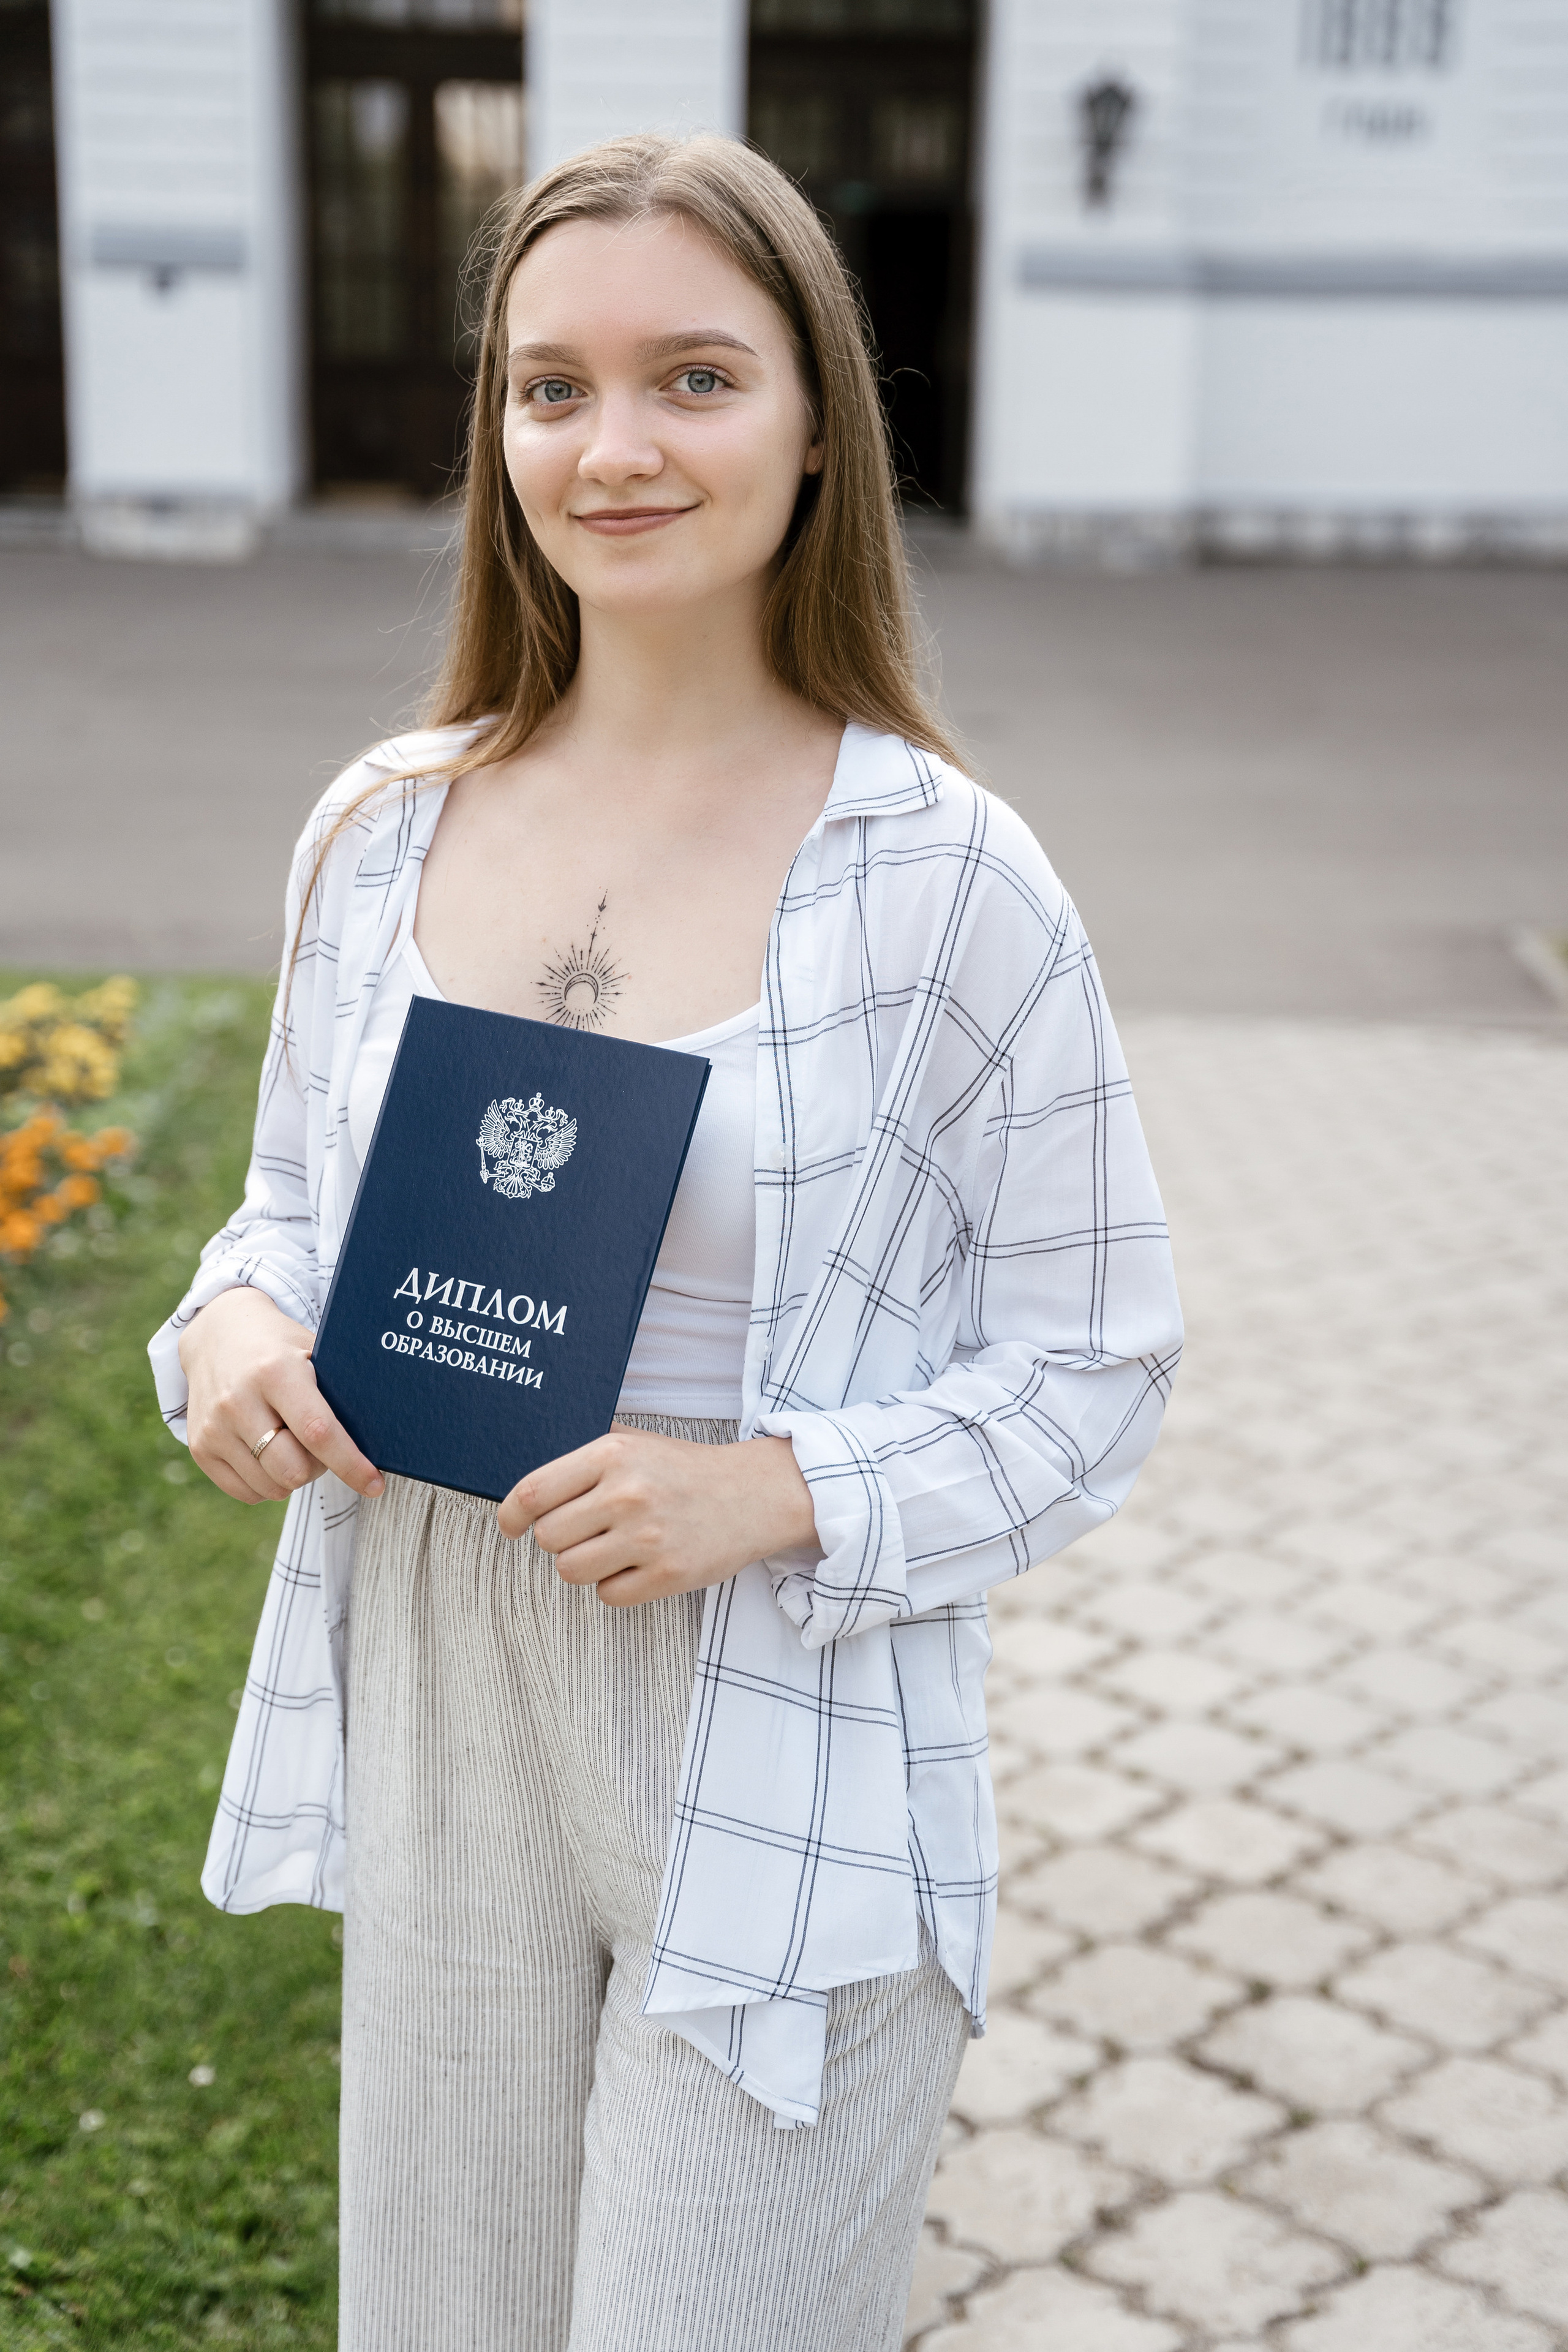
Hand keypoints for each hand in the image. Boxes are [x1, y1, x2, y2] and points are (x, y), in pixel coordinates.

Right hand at [177, 1286, 383, 1506]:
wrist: (217, 1335)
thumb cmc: (281, 1348)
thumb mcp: (313, 1353)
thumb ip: (340, 1391)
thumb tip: (382, 1437)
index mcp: (275, 1371)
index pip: (318, 1431)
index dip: (350, 1463)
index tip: (375, 1484)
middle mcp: (239, 1400)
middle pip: (293, 1469)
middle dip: (320, 1468)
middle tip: (322, 1447)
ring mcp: (214, 1427)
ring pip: (272, 1487)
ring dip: (294, 1476)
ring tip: (293, 1443)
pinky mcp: (200, 1447)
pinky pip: (248, 1493)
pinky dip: (268, 1483)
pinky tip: (269, 1453)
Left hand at [496, 1426, 816, 1606]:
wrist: (754, 1494)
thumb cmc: (685, 1470)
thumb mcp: (635, 1442)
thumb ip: (585, 1455)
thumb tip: (528, 1483)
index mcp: (612, 1453)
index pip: (533, 1492)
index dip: (511, 1515)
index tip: (512, 1526)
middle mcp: (626, 1494)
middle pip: (549, 1538)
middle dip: (559, 1539)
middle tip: (585, 1531)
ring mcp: (648, 1537)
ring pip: (571, 1571)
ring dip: (584, 1564)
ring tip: (612, 1548)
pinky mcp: (668, 1575)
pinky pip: (608, 1596)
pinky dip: (615, 1586)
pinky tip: (637, 1564)